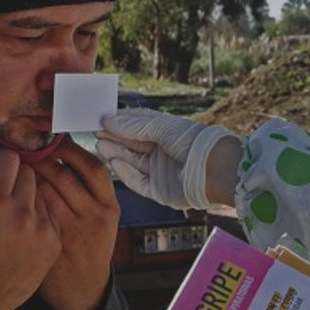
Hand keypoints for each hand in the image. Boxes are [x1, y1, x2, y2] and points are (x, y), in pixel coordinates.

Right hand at [0, 151, 60, 309]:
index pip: (9, 156)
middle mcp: (23, 214)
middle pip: (29, 171)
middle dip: (14, 176)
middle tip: (0, 191)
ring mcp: (42, 230)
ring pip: (41, 192)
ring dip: (27, 195)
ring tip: (9, 215)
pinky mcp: (53, 244)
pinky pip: (49, 214)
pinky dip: (37, 216)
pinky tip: (20, 231)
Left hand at [29, 136, 120, 309]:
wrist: (81, 290)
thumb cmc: (88, 247)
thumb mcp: (101, 219)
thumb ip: (87, 191)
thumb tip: (61, 150)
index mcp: (109, 207)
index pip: (91, 167)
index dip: (70, 150)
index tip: (53, 140)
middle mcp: (93, 218)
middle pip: (63, 174)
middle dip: (41, 158)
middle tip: (26, 147)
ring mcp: (69, 232)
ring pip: (43, 189)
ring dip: (26, 174)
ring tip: (16, 164)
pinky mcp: (47, 244)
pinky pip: (29, 210)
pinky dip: (18, 196)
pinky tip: (10, 190)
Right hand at [95, 108, 240, 209]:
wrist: (214, 168)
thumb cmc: (192, 142)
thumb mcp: (161, 127)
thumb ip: (134, 125)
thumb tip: (108, 119)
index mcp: (165, 133)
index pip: (136, 127)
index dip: (119, 123)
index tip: (100, 119)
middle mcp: (161, 152)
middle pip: (131, 145)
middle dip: (114, 138)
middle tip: (95, 131)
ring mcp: (159, 171)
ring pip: (132, 163)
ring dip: (116, 153)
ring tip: (100, 144)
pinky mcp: (159, 190)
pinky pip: (138, 182)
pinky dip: (126, 173)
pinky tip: (115, 162)